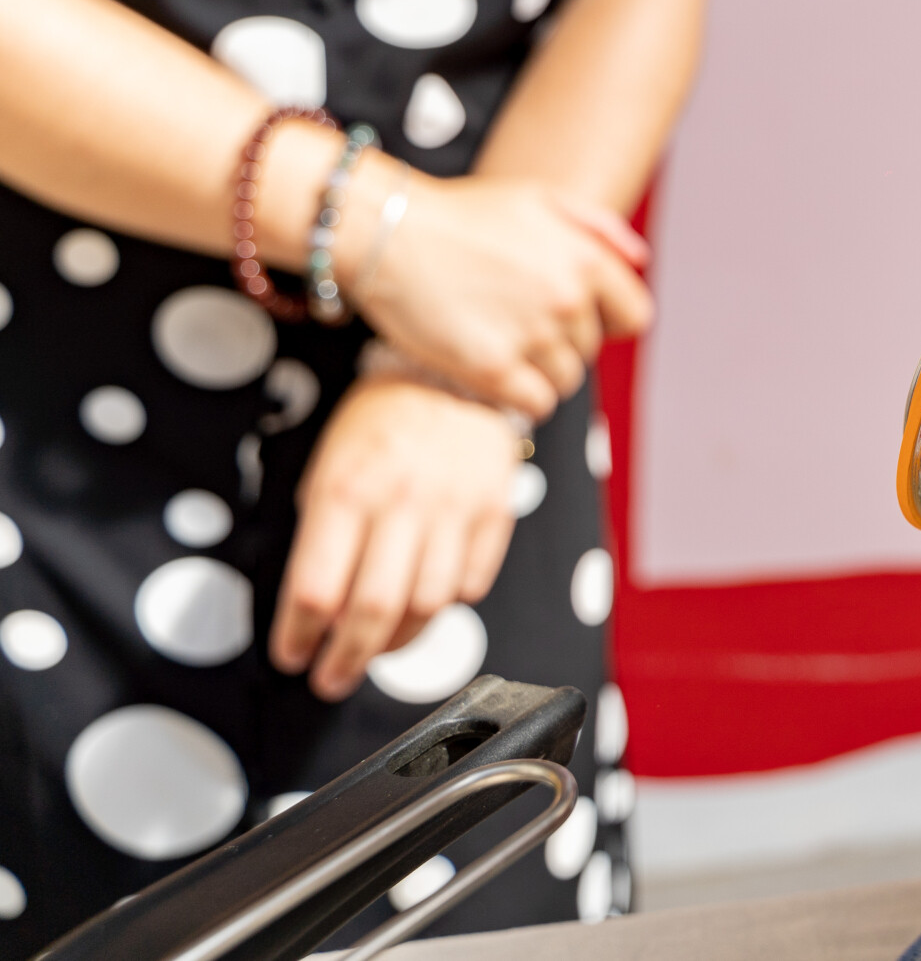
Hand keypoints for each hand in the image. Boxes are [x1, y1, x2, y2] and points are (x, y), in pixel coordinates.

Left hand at [270, 379, 522, 701]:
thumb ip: (320, 537)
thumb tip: (317, 609)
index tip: (292, 656)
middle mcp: (400, 503)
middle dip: (345, 660)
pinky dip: (448, 604)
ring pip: (426, 606)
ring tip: (378, 649)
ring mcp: (453, 509)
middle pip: (371, 610)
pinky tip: (425, 602)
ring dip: (397, 642)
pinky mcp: (494, 513)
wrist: (451, 375)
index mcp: (345, 491)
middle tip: (331, 679)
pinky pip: (472, 583)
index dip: (298, 637)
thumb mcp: (325, 469)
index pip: (314, 589)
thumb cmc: (378, 424)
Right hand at [348, 170, 650, 418]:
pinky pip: (536, 404)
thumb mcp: (540, 198)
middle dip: (562, 340)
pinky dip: (521, 397)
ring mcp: (531, 336)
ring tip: (501, 341)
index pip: (634, 317)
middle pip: (590, 350)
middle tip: (517, 320)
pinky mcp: (492, 368)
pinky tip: (496, 373)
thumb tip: (640, 261)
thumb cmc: (461, 214)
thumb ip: (599, 227)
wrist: (389, 231)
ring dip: (539, 370)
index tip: (580, 321)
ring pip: (565, 380)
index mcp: (586, 259)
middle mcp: (567, 299)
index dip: (608, 322)